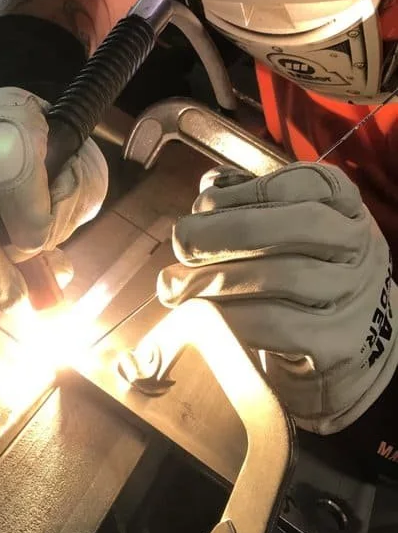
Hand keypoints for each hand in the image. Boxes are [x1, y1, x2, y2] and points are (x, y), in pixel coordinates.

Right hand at [0, 87, 108, 307]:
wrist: (30, 129)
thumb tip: (46, 273)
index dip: (25, 215)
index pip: (8, 164)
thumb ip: (67, 214)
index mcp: (13, 114)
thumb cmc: (63, 155)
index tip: (43, 246)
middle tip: (14, 298)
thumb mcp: (83, 177)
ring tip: (8, 284)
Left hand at [157, 163, 396, 433]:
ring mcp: (353, 295)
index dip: (242, 193)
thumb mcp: (286, 228)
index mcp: (344, 204)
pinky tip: (198, 315)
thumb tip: (210, 187)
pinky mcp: (337, 343)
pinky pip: (272, 325)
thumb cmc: (300, 274)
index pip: (300, 183)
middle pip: (290, 226)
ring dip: (212, 280)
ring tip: (174, 286)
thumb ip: (247, 202)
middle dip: (221, 232)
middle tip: (181, 243)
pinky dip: (226, 316)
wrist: (345, 348)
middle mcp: (357, 245)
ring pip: (278, 277)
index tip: (201, 207)